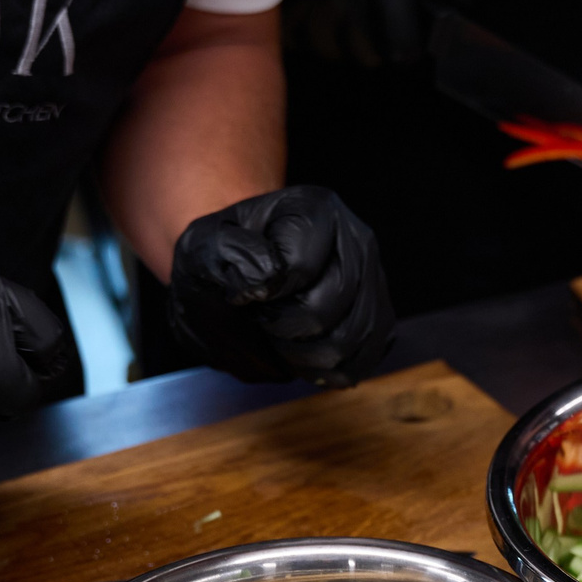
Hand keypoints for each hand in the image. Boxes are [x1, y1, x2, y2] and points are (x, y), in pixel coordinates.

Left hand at [168, 186, 394, 386]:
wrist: (238, 279)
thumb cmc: (222, 262)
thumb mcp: (202, 246)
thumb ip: (225, 251)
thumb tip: (267, 278)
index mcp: (315, 210)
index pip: (297, 268)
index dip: (262, 294)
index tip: (244, 290)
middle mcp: (357, 241)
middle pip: (325, 309)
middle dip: (281, 327)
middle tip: (262, 318)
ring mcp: (375, 283)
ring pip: (348, 342)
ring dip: (301, 355)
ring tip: (280, 338)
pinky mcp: (380, 323)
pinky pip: (361, 363)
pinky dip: (323, 372)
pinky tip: (301, 355)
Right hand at [281, 0, 466, 67]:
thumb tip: (463, 7)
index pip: (401, 41)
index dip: (411, 47)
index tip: (413, 40)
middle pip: (366, 52)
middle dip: (380, 45)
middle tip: (383, 20)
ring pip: (331, 48)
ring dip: (346, 41)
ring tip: (354, 12)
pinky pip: (300, 35)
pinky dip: (315, 31)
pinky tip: (325, 7)